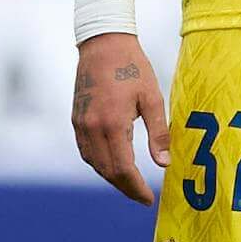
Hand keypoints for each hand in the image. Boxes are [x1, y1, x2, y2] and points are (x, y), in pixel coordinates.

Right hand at [71, 31, 169, 203]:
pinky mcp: (76, 118)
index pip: (122, 169)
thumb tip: (164, 164)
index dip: (136, 188)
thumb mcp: (152, 98)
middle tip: (142, 195)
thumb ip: (158, 133)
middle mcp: (92, 128)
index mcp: (113, 124)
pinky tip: (112, 164)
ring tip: (130, 183)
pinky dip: (99, 163)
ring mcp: (81, 124)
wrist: (102, 42)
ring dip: (111, 177)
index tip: (149, 199)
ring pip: (94, 163)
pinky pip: (85, 151)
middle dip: (125, 187)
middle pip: (106, 171)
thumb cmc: (132, 66)